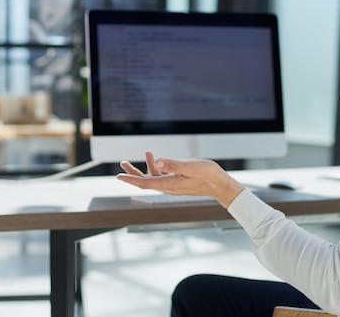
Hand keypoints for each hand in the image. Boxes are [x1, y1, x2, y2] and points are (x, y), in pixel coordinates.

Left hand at [117, 151, 244, 207]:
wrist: (220, 185)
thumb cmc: (208, 175)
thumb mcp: (191, 166)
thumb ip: (173, 164)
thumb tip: (157, 162)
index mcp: (170, 184)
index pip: (145, 183)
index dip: (131, 179)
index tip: (119, 176)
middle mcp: (170, 187)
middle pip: (146, 181)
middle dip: (133, 173)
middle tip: (123, 164)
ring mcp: (174, 185)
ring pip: (155, 178)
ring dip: (147, 167)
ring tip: (146, 153)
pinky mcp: (179, 182)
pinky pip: (164, 176)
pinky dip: (159, 167)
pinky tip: (161, 158)